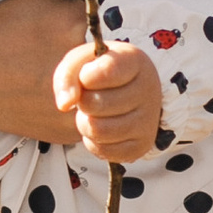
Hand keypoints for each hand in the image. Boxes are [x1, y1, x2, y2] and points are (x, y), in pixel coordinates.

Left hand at [53, 36, 161, 164]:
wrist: (126, 93)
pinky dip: (93, 142)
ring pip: (98, 130)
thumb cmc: (101, 73)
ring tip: (93, 113)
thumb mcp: (82, 62)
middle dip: (83, 102)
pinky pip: (104, 151)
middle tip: (89, 97)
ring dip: (85, 123)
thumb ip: (68, 74)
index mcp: (135, 61)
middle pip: (96, 104)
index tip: (87, 76)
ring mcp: (148, 120)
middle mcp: (148, 90)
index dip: (86, 77)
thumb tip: (64, 104)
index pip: (106, 71)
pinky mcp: (142, 145)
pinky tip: (102, 128)